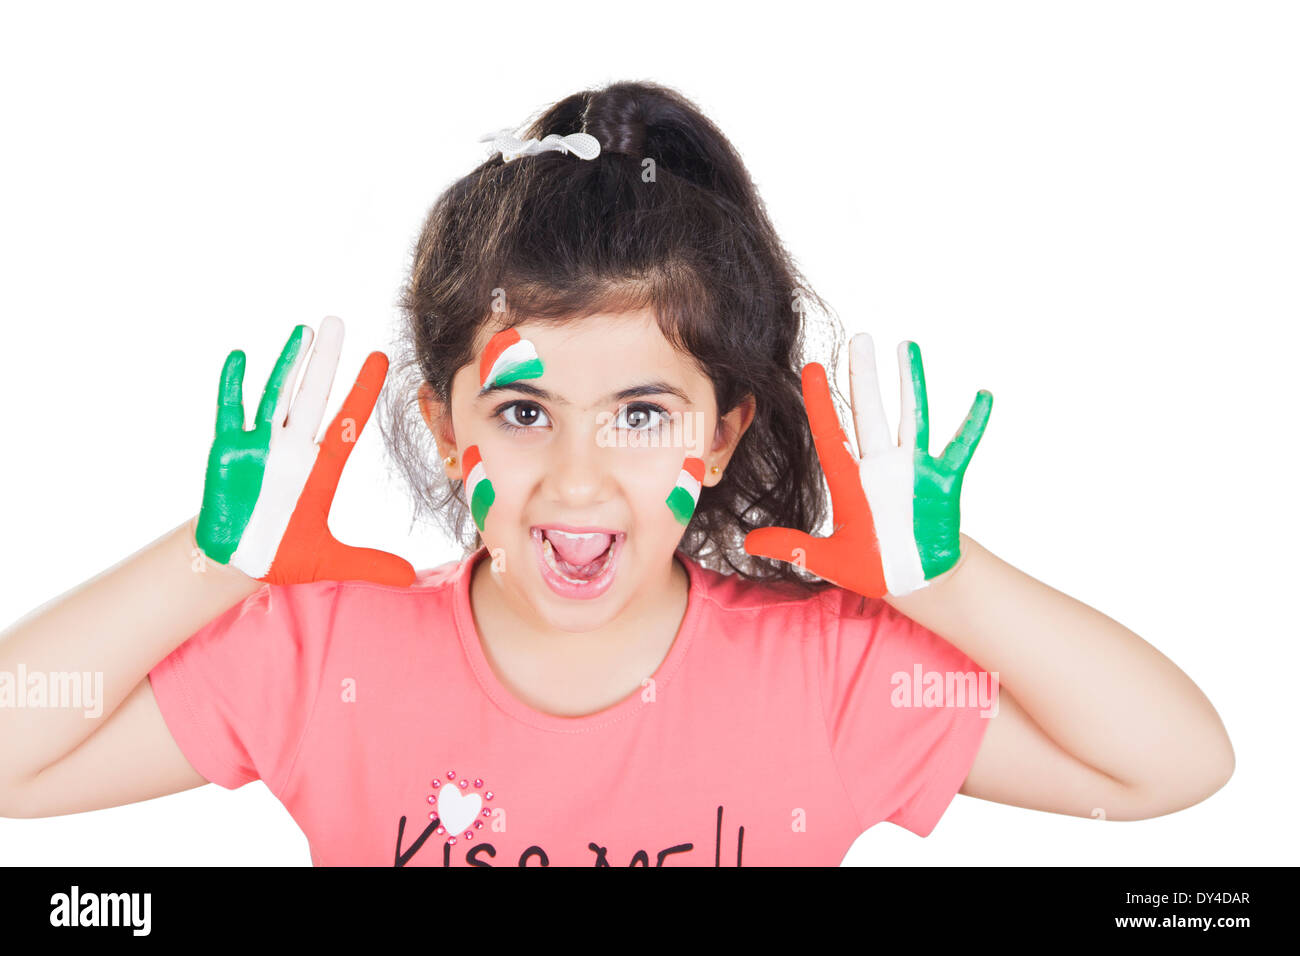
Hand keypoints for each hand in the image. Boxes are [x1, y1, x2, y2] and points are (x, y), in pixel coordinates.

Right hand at [195, 315, 415, 586]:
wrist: (238, 562)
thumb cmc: (283, 553)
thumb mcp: (331, 561)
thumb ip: (370, 565)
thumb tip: (412, 578)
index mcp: (322, 467)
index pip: (348, 421)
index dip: (363, 391)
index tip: (381, 358)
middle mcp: (294, 448)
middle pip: (313, 396)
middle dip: (326, 361)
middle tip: (337, 323)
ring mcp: (261, 445)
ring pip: (276, 395)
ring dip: (287, 364)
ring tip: (303, 332)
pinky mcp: (227, 451)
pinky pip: (230, 412)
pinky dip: (233, 386)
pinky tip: (240, 357)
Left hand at [743, 332, 990, 597]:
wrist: (914, 581)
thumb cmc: (872, 566)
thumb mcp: (826, 558)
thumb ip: (791, 545)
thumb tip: (747, 542)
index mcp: (850, 481)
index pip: (830, 433)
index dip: (819, 402)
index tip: (809, 368)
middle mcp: (880, 467)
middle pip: (869, 412)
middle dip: (864, 376)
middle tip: (859, 339)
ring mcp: (913, 471)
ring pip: (910, 417)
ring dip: (910, 382)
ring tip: (906, 346)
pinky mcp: (944, 483)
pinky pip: (961, 447)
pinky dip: (972, 423)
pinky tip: (982, 396)